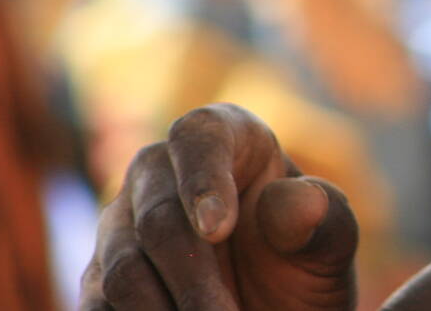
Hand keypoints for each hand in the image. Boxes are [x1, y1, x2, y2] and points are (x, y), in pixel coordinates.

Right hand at [80, 104, 358, 309]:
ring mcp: (121, 226)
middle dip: (194, 279)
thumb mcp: (331, 241)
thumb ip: (324, 218)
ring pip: (122, 271)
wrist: (275, 306)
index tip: (218, 230)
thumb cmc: (305, 258)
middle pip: (157, 218)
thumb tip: (300, 202)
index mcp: (224, 139)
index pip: (198, 136)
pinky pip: (99, 305)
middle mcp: (159, 173)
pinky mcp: (100, 279)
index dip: (203, 179)